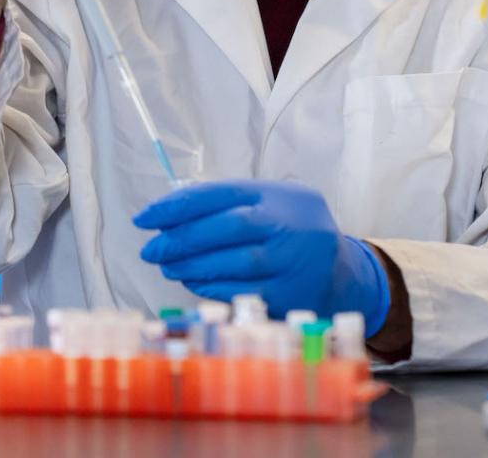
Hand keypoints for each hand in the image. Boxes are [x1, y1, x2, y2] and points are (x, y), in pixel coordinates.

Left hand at [134, 180, 388, 337]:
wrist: (342, 273)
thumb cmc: (291, 233)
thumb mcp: (270, 204)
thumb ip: (228, 204)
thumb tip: (168, 212)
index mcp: (278, 195)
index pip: (220, 194)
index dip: (178, 205)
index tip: (145, 217)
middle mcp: (290, 225)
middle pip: (228, 227)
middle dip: (181, 239)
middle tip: (151, 250)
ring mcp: (294, 261)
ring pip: (235, 262)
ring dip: (192, 265)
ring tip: (167, 266)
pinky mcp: (292, 294)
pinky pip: (243, 291)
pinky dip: (212, 286)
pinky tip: (192, 282)